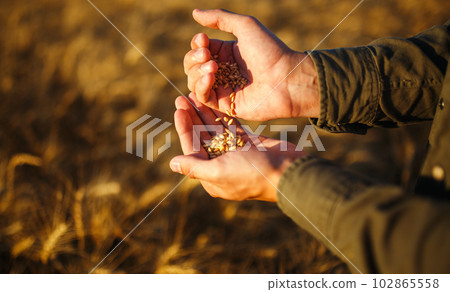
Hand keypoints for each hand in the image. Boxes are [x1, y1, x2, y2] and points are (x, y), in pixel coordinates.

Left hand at [169, 94, 307, 201]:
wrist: (288, 172)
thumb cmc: (253, 175)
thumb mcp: (220, 171)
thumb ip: (195, 166)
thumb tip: (172, 163)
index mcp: (211, 175)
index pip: (192, 148)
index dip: (184, 128)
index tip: (178, 109)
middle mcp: (221, 164)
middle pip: (202, 136)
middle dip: (192, 117)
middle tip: (182, 97)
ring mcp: (235, 153)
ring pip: (215, 130)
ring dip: (205, 113)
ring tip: (196, 94)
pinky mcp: (248, 143)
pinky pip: (230, 127)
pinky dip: (222, 115)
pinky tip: (214, 101)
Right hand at [184, 9, 319, 120]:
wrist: (286, 79)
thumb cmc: (270, 51)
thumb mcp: (245, 26)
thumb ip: (220, 18)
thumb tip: (194, 12)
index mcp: (227, 53)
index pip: (200, 49)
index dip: (196, 44)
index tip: (204, 39)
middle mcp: (223, 71)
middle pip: (192, 65)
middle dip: (194, 57)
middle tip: (207, 55)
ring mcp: (223, 89)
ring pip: (193, 81)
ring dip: (196, 71)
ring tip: (213, 67)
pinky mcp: (225, 105)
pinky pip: (203, 97)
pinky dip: (200, 87)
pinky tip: (210, 77)